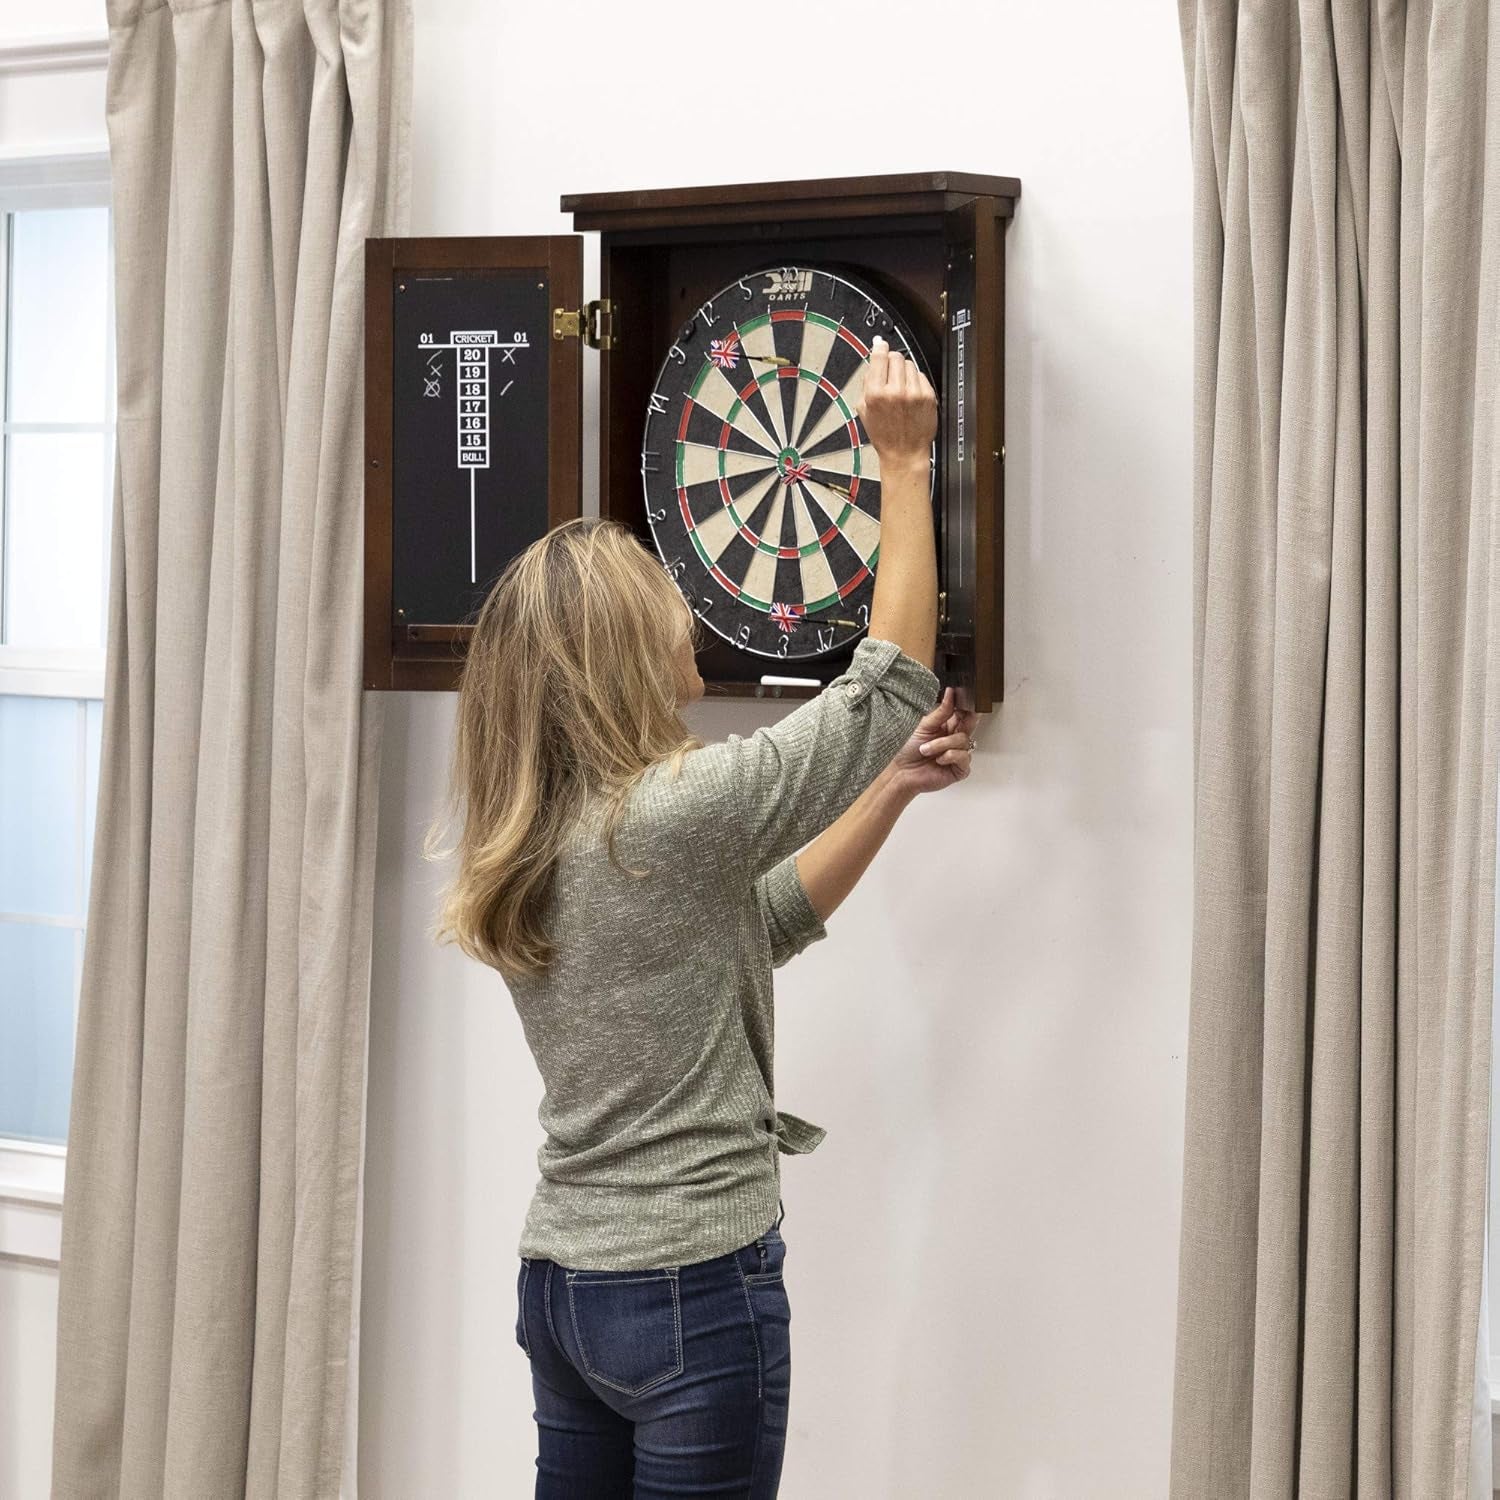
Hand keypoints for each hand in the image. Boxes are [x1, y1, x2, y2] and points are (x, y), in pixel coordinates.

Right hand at [857, 335, 936, 470]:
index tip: (880, 344)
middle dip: (892, 362)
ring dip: (904, 372)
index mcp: (876, 394)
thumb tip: (872, 362)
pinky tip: (911, 395)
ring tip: (901, 388)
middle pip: (896, 357)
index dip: (879, 347)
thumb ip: (867, 384)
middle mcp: (895, 391)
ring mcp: (913, 393)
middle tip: (890, 374)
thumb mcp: (864, 410)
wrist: (904, 452)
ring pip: (910, 364)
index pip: (879, 357)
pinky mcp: (927, 396)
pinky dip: (916, 381)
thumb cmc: (884, 435)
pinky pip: (921, 376)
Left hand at [885, 688, 977, 795]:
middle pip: (970, 724)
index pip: (963, 713)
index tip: (964, 698)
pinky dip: (949, 756)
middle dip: (966, 720)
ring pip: (963, 740)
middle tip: (957, 717)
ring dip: (942, 744)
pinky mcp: (960, 769)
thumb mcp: (924, 725)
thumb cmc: (907, 750)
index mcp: (946, 726)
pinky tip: (938, 760)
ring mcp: (958, 754)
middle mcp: (954, 739)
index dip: (966, 706)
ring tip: (926, 749)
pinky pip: (964, 757)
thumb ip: (942, 711)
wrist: (901, 772)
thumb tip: (951, 693)